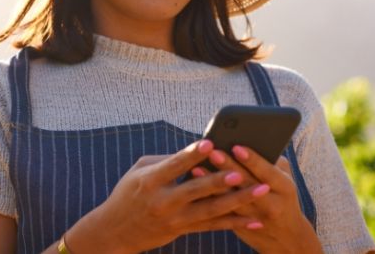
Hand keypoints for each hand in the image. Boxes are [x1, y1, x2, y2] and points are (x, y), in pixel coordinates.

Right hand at [64, 140, 269, 253]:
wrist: (115, 231)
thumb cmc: (129, 192)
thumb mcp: (140, 171)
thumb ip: (167, 160)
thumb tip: (196, 151)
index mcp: (150, 180)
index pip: (174, 165)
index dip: (192, 154)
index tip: (210, 143)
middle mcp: (162, 201)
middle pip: (195, 190)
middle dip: (219, 182)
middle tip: (241, 173)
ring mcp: (173, 218)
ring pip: (210, 210)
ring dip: (237, 201)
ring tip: (260, 191)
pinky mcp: (182, 230)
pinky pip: (212, 226)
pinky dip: (234, 222)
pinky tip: (253, 218)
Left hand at [191, 146, 322, 253]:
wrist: (284, 236)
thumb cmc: (282, 196)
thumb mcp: (284, 179)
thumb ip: (271, 161)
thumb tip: (249, 140)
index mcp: (284, 188)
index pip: (267, 172)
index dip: (252, 160)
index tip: (237, 147)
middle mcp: (271, 204)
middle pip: (246, 184)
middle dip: (228, 167)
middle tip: (213, 152)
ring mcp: (255, 217)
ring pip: (231, 200)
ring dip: (213, 183)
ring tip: (197, 167)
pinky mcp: (240, 226)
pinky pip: (221, 211)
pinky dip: (208, 197)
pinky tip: (195, 185)